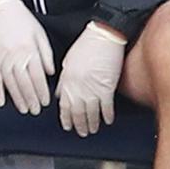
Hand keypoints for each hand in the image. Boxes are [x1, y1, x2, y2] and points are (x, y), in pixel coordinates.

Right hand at [0, 0, 54, 114]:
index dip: (43, 91)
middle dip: (32, 99)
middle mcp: (17, 56)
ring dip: (17, 98)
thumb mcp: (39, 32)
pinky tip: (1, 102)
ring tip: (23, 109)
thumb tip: (50, 72)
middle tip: (36, 110)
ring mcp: (2, 58)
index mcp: (30, 50)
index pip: (38, 77)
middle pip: (25, 83)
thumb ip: (45, 53)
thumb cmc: (21, 18)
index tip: (46, 101)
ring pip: (11, 83)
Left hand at [56, 21, 126, 136]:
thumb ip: (64, 79)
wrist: (103, 36)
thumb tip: (61, 93)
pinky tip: (107, 121)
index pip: (64, 105)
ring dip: (92, 124)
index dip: (65, 117)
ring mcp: (93, 89)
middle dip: (78, 125)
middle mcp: (78, 87)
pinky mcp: (107, 88)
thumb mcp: (68, 61)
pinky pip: (106, 107)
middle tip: (80, 132)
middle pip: (77, 112)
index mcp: (67, 80)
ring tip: (92, 130)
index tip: (67, 125)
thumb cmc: (86, 44)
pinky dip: (107, 116)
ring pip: (91, 113)